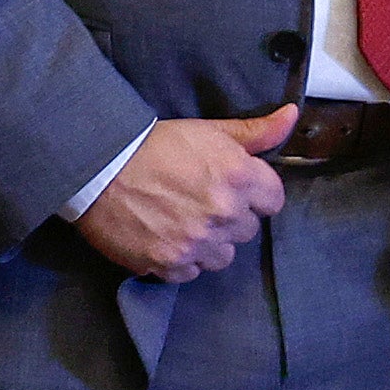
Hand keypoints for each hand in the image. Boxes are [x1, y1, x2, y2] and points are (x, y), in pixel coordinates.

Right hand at [76, 106, 300, 283]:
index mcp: (239, 176)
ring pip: (223, 256)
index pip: (273, 201)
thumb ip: (255, 131)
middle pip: (248, 229)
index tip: (235, 189)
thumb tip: (292, 117)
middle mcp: (223, 212)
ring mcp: (196, 242)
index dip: (254, 194)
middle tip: (200, 201)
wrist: (97, 166)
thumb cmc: (154, 144)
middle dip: (230, 217)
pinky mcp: (168, 263)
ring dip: (209, 243)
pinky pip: (191, 273)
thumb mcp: (208, 130)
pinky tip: (166, 237)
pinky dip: (182, 260)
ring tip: (183, 221)